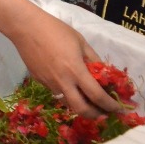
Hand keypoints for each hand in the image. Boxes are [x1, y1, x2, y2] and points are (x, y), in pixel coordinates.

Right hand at [0, 0, 122, 118]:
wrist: (25, 27)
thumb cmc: (55, 30)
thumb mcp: (80, 41)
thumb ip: (93, 59)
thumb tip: (103, 73)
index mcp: (76, 70)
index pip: (97, 96)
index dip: (110, 105)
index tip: (118, 109)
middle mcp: (63, 82)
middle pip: (81, 109)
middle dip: (95, 115)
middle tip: (103, 113)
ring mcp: (49, 84)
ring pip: (67, 103)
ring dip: (80, 106)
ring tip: (88, 102)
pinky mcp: (39, 81)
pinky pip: (56, 93)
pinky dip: (67, 94)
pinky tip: (69, 85)